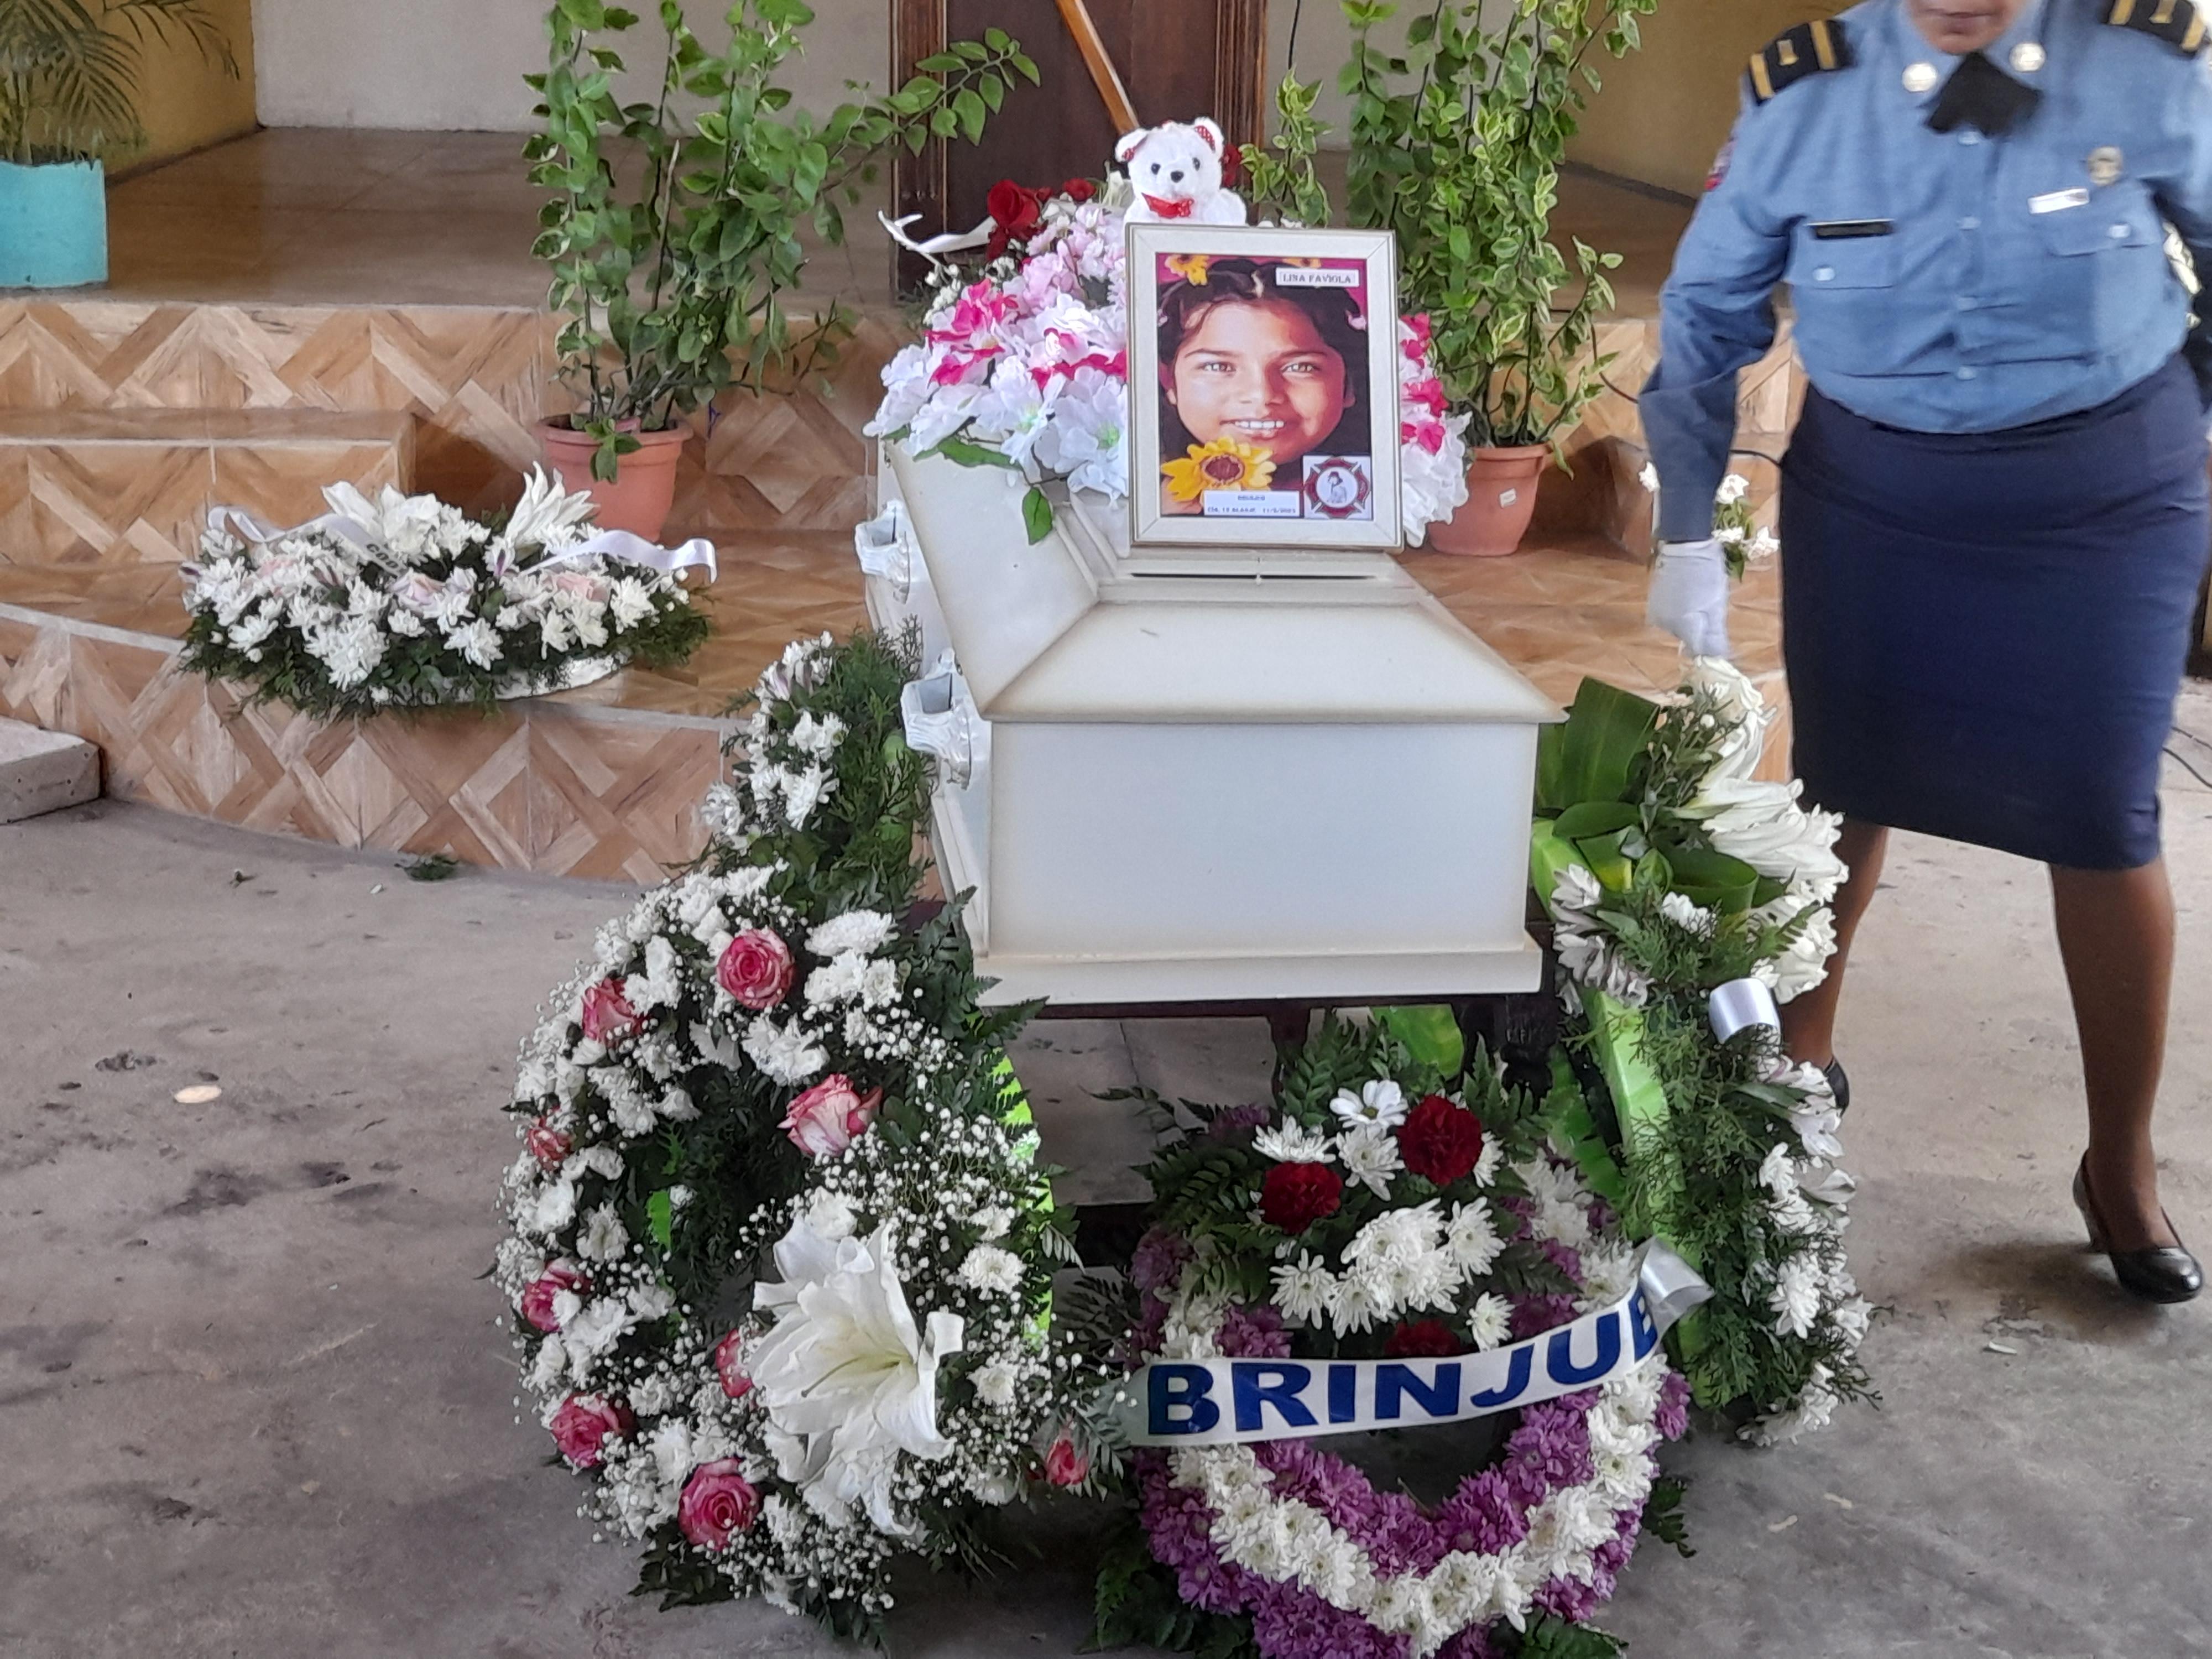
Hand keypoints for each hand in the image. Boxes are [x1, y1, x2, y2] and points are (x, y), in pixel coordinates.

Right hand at [1647, 538, 1732, 658]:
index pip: (1698, 650)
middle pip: (1687, 637)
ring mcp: (1657, 613)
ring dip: (1689, 618)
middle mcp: (1665, 625)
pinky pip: (1669, 614)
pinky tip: (1686, 593)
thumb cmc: (1706, 574)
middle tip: (1710, 608)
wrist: (1684, 546)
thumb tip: (1716, 658)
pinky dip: (1679, 609)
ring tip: (1698, 598)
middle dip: (1699, 628)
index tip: (1718, 640)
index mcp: (1683, 627)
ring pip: (1678, 625)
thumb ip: (1714, 635)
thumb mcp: (1716, 605)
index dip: (1710, 647)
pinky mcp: (1652, 602)